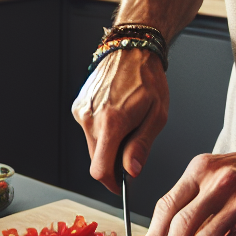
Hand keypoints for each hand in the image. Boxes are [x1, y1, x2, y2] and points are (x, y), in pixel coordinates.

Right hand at [71, 46, 168, 192]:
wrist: (131, 49)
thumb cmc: (148, 79)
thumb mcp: (156, 116)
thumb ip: (141, 146)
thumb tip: (131, 172)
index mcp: (112, 122)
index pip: (100, 169)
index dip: (110, 183)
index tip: (120, 186)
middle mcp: (91, 118)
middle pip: (96, 159)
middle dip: (113, 162)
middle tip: (132, 147)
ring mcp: (82, 111)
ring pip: (92, 145)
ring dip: (107, 145)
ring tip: (126, 124)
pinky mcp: (78, 106)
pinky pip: (88, 129)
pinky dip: (101, 130)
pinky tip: (114, 114)